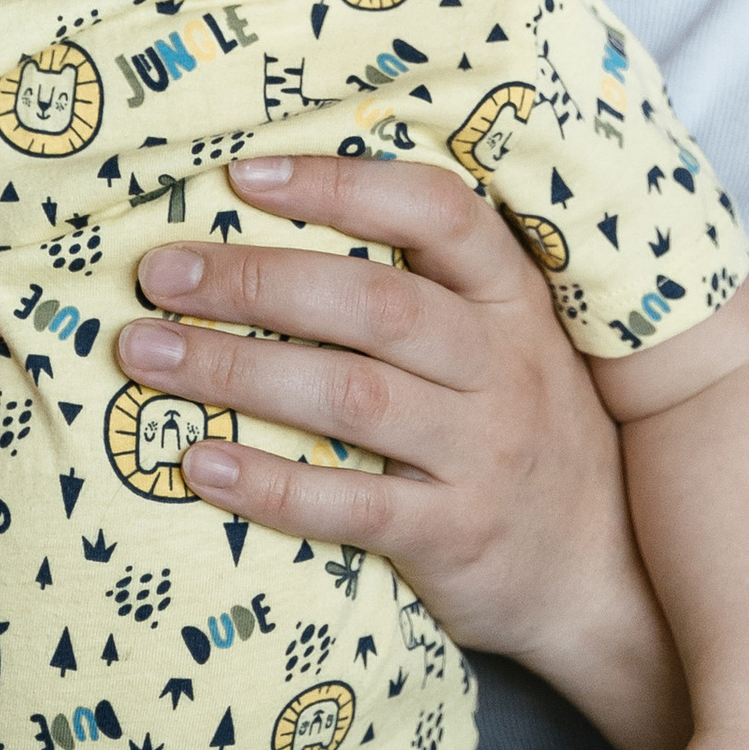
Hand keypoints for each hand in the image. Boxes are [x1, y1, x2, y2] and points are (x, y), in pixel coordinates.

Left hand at [113, 152, 663, 716]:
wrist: (602, 575)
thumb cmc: (525, 433)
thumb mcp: (509, 343)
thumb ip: (429, 288)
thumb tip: (277, 218)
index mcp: (511, 299)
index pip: (437, 213)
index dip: (341, 185)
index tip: (243, 174)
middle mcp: (504, 366)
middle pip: (374, 306)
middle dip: (254, 282)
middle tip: (159, 273)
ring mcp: (483, 453)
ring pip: (351, 398)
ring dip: (237, 372)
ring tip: (146, 354)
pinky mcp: (454, 535)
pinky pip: (350, 506)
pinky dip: (268, 485)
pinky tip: (197, 464)